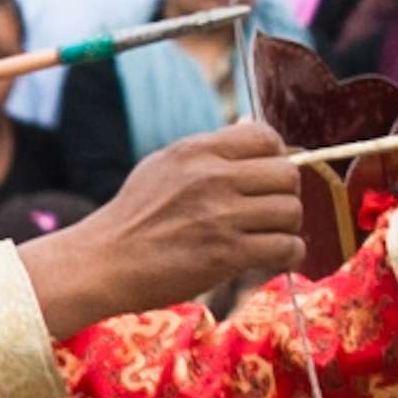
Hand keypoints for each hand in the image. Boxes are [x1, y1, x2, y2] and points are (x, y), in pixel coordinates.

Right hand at [22, 124, 307, 333]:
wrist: (105, 263)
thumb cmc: (133, 218)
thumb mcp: (163, 166)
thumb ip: (207, 153)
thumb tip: (250, 135)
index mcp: (197, 151)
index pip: (265, 136)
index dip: (277, 157)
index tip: (267, 178)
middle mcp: (213, 177)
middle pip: (287, 175)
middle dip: (285, 195)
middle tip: (270, 213)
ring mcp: (222, 216)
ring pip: (291, 212)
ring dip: (287, 228)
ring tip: (268, 237)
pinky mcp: (228, 254)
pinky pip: (286, 248)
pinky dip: (288, 255)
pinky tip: (272, 258)